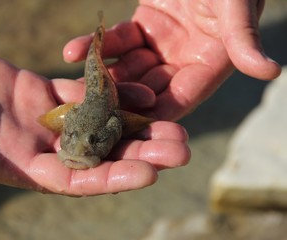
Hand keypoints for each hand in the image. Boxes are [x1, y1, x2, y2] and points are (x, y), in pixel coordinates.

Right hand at [0, 39, 189, 231]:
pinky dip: (110, 90)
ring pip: (99, 123)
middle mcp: (40, 148)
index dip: (113, 178)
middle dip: (139, 152)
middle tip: (182, 147)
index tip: (150, 173)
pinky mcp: (42, 90)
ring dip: (135, 122)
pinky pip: (83, 92)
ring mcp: (44, 119)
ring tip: (174, 119)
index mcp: (20, 168)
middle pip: (99, 154)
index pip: (76, 180)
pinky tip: (140, 88)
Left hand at [63, 0, 280, 120]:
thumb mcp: (237, 5)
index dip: (152, 114)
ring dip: (100, 78)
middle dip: (117, 102)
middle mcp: (183, 62)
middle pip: (147, 89)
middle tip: (88, 114)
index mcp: (209, 66)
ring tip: (71, 88)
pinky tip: (70, 51)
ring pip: (127, 69)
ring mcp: (161, 46)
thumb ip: (244, 38)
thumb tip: (272, 71)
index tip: (125, 128)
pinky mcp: (144, 27)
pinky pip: (117, 41)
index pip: (179, 98)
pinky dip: (97, 45)